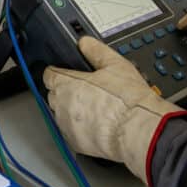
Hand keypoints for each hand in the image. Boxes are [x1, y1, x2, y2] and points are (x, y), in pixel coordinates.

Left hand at [43, 36, 186, 184]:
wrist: (137, 130)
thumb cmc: (127, 99)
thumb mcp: (115, 64)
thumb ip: (96, 51)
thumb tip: (85, 43)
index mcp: (66, 83)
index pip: (49, 74)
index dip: (59, 72)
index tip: (66, 73)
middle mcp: (61, 105)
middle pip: (54, 94)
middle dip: (66, 91)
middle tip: (87, 90)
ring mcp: (66, 126)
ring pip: (61, 114)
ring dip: (72, 110)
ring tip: (95, 108)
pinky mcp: (75, 143)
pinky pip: (71, 132)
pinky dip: (80, 128)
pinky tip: (97, 124)